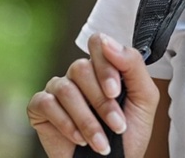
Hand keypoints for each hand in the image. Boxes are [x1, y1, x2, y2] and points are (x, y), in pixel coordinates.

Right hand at [27, 33, 160, 156]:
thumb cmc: (128, 134)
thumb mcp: (144, 98)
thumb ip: (133, 65)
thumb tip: (109, 42)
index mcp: (103, 67)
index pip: (97, 43)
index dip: (105, 65)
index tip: (115, 91)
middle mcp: (78, 74)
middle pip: (81, 68)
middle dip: (102, 102)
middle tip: (117, 125)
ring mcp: (57, 89)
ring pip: (66, 88)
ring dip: (87, 120)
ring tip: (101, 142)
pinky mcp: (40, 107)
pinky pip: (46, 103)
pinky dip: (66, 124)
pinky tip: (79, 139)